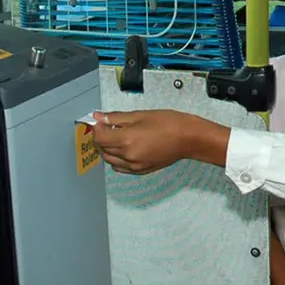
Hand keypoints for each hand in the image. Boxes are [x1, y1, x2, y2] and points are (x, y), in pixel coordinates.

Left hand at [91, 110, 225, 173]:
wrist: (188, 138)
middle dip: (102, 137)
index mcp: (126, 139)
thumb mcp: (141, 114)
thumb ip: (117, 117)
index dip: (96, 128)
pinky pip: (120, 168)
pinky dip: (117, 159)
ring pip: (110, 160)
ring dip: (108, 149)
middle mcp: (128, 155)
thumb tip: (99, 117)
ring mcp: (134, 165)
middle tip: (109, 126)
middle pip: (103, 149)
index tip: (100, 121)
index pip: (99, 137)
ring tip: (118, 137)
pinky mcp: (141, 170)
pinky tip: (125, 148)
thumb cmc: (169, 123)